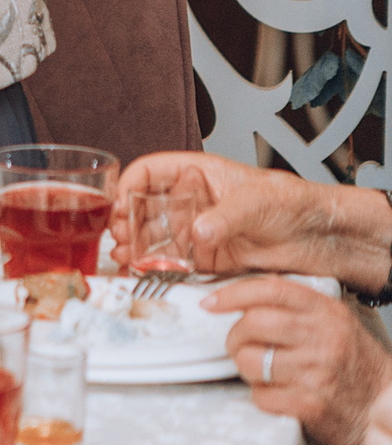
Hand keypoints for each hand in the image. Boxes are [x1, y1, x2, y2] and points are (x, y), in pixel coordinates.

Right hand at [115, 151, 391, 288]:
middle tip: (119, 238)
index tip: (119, 205)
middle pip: (146, 207)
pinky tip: (145, 272)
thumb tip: (196, 230)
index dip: (130, 186)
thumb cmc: (297, 205)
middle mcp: (195, 202)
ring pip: (156, 237)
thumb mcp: (259, 201)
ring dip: (137, 247)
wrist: (324, 240)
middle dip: (126, 221)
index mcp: (200, 174)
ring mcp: (201, 231)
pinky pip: (176, 263)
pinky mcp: (210, 259)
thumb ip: (225, 216)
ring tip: (125, 258)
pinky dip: (157, 268)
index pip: (151, 172)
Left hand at [209, 275, 391, 444]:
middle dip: (235, 336)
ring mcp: (316, 374)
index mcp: (328, 315)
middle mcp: (323, 340)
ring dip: (246, 368)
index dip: (233, 293)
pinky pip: (260, 396)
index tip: (211, 302)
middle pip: (253, 324)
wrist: (385, 413)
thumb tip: (246, 297)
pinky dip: (261, 397)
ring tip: (263, 373)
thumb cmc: (357, 370)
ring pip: (250, 361)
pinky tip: (278, 395)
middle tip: (240, 345)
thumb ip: (299, 309)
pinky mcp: (309, 406)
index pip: (271, 290)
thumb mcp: (338, 327)